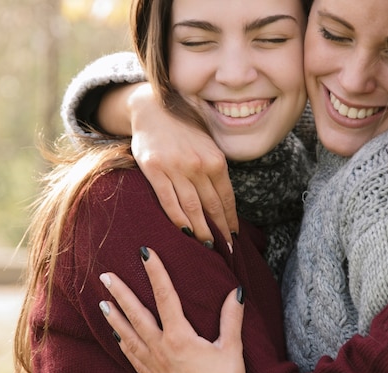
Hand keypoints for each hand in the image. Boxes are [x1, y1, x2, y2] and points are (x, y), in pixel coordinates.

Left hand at [99, 248, 246, 372]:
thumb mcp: (232, 348)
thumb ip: (231, 318)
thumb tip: (235, 293)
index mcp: (181, 338)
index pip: (165, 296)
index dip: (156, 273)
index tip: (145, 254)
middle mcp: (161, 350)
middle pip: (136, 315)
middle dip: (120, 293)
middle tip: (105, 276)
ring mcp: (154, 367)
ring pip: (128, 336)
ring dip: (115, 318)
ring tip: (102, 304)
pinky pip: (132, 358)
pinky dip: (123, 344)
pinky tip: (117, 337)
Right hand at [128, 83, 238, 245]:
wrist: (152, 106)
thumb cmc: (183, 128)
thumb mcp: (208, 144)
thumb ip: (216, 168)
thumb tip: (225, 202)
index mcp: (215, 159)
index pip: (226, 197)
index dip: (231, 220)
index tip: (235, 237)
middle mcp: (198, 165)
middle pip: (212, 206)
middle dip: (220, 231)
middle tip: (226, 250)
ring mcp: (176, 167)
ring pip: (192, 208)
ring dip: (201, 231)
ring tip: (207, 247)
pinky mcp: (154, 170)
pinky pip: (168, 201)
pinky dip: (178, 220)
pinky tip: (185, 232)